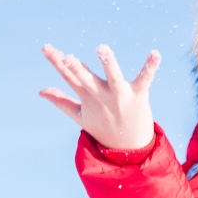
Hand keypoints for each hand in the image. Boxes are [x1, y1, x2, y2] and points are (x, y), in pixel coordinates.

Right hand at [41, 43, 160, 150]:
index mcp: (87, 96)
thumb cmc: (103, 129)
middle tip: (67, 57)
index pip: (69, 76)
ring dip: (108, 62)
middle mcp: (102, 95)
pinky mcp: (138, 96)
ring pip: (113, 76)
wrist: (129, 150)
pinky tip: (155, 53)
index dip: (56, 62)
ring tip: (102, 48)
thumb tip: (41, 91)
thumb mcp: (80, 116)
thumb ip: (61, 101)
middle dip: (76, 68)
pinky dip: (150, 66)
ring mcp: (120, 95)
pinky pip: (145, 79)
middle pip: (86, 78)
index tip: (46, 47)